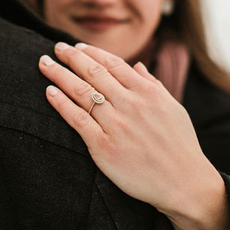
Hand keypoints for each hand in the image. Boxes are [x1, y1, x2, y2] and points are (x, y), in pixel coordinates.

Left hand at [39, 42, 229, 229]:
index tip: (76, 47)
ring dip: (59, 74)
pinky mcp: (103, 146)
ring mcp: (116, 124)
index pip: (113, 63)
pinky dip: (61, 103)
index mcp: (147, 92)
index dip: (91, 52)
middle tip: (56, 48)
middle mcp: (130, 103)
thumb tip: (137, 65)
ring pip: (81, 92)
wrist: (184, 183)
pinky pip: (77, 119)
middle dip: (71, 57)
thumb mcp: (173, 107)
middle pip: (93, 72)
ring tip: (45, 64)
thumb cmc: (180, 145)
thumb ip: (152, 85)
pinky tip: (49, 92)